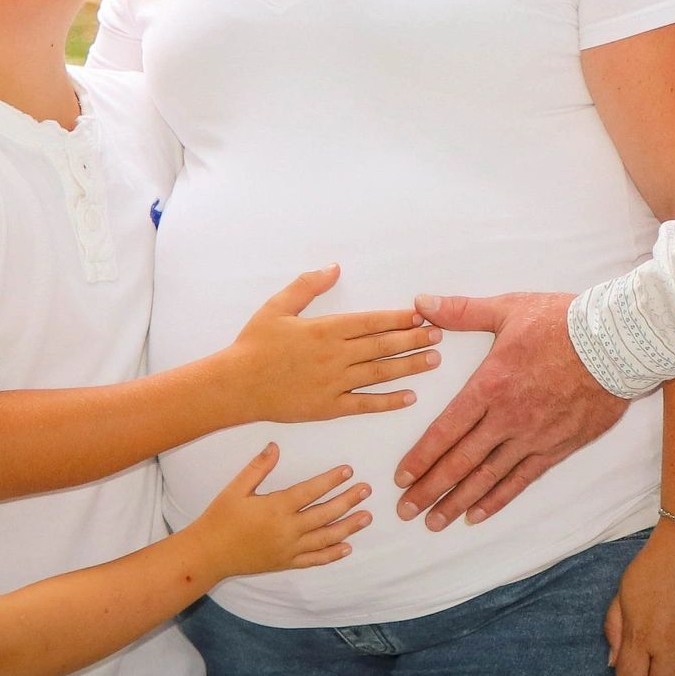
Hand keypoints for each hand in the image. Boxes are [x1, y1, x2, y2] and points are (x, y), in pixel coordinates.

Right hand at [192, 445, 370, 577]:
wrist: (208, 554)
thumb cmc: (220, 518)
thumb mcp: (235, 488)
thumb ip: (257, 467)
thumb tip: (275, 445)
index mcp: (276, 507)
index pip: (310, 491)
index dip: (331, 480)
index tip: (348, 470)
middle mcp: (287, 529)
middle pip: (325, 514)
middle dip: (348, 501)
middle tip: (367, 490)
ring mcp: (288, 549)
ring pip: (325, 538)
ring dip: (348, 527)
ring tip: (367, 517)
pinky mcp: (286, 563)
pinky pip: (314, 560)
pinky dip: (332, 555)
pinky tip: (347, 548)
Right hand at [226, 265, 442, 423]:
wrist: (235, 385)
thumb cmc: (254, 344)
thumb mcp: (277, 306)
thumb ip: (308, 285)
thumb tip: (334, 267)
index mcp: (324, 330)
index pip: (371, 322)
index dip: (398, 318)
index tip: (420, 315)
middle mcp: (334, 356)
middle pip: (382, 346)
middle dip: (413, 339)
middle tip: (439, 335)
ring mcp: (333, 383)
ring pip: (379, 373)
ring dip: (409, 366)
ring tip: (433, 360)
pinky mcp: (328, 407)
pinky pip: (364, 404)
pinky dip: (389, 401)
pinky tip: (410, 397)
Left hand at [393, 291, 628, 528]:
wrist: (618, 343)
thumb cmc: (562, 322)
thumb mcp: (508, 309)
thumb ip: (461, 311)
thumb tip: (421, 302)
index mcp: (490, 385)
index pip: (446, 430)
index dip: (421, 457)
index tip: (401, 478)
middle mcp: (507, 418)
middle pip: (461, 462)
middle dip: (430, 489)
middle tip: (406, 510)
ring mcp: (533, 437)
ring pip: (488, 478)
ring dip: (459, 502)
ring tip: (435, 522)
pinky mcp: (558, 447)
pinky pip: (522, 480)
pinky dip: (498, 499)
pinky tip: (478, 514)